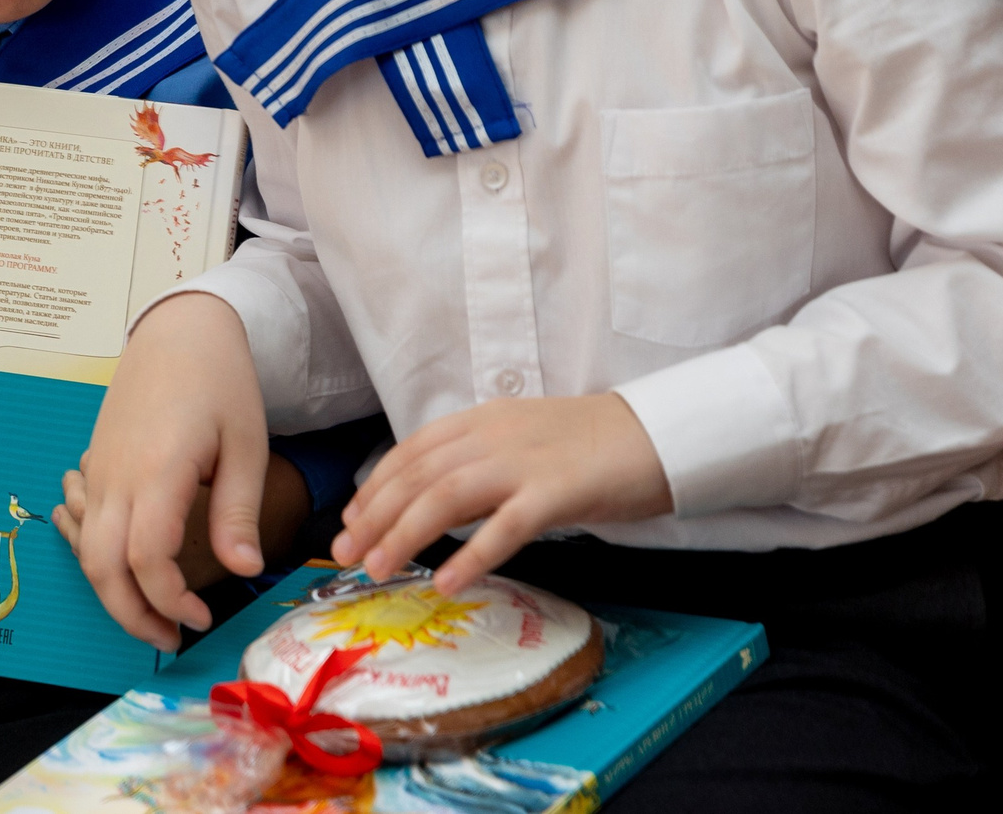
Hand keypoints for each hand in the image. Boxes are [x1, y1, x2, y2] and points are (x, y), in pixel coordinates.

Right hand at [69, 293, 269, 649]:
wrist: (178, 330)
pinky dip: (94, 554)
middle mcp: (116, 475)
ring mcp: (98, 469)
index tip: (202, 618)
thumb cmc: (220, 381)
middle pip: (101, 565)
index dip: (169, 600)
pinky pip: (79, 521)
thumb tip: (244, 571)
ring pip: (84, 548)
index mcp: (158, 471)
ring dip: (111, 590)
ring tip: (153, 611)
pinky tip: (126, 564)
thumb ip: (238, 511)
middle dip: (130, 614)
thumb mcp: (245, 444)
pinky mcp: (94, 464)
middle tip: (170, 636)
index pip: (146, 558)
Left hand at [332, 393, 674, 592]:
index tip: (351, 521)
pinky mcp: (558, 491)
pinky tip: (447, 582)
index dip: (375, 488)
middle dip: (375, 516)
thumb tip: (428, 507)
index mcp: (480, 421)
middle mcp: (492, 436)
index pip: (410, 452)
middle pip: (418, 475)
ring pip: (446, 496)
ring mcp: (524, 462)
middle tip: (346, 553)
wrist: (656, 434)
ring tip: (379, 569)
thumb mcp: (517, 443)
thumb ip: (474, 467)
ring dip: (405, 535)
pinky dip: (471, 555)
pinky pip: (505, 526)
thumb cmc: (587, 447)